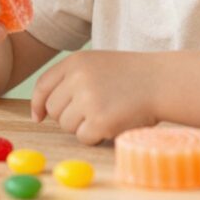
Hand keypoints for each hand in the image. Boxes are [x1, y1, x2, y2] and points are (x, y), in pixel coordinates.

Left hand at [30, 51, 159, 144]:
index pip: (43, 85)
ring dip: (84, 126)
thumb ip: (71, 80)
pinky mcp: (100, 121)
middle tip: (93, 111)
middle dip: (68, 116)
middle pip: (53, 109)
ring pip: (67, 126)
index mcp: (75, 62)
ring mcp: (88, 99)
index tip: (39, 116)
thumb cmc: (131, 76)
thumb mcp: (97, 65)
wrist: (162, 81)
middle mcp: (77, 79)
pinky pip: (83, 138)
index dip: (38, 104)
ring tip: (107, 113)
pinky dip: (96, 136)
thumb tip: (41, 111)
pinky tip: (112, 124)